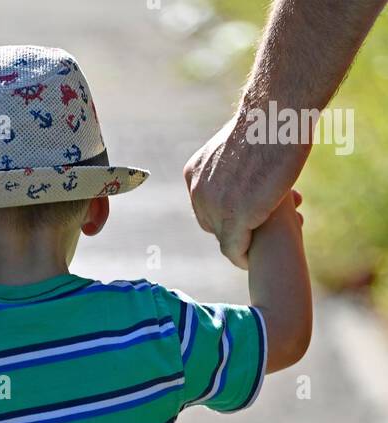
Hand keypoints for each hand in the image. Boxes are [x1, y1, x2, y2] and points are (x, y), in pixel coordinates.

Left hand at [184, 115, 307, 268]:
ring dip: (243, 242)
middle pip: (213, 224)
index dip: (226, 215)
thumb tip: (241, 173)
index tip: (247, 219)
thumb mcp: (237, 147)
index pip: (206, 207)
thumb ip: (232, 166)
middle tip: (258, 229)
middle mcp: (198, 191)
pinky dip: (241, 257)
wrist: (277, 115)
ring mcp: (214, 206)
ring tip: (263, 241)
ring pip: (223, 238)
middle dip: (234, 229)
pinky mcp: (234, 218)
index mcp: (194, 173)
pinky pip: (233, 249)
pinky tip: (251, 259)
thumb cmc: (267, 123)